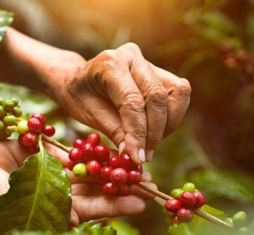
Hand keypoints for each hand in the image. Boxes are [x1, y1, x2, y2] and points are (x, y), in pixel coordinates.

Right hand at [0, 135, 155, 223]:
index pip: (89, 211)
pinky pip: (69, 152)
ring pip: (85, 171)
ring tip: (136, 162)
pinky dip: (88, 149)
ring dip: (109, 167)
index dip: (115, 207)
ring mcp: (48, 175)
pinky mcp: (41, 155)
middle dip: (119, 187)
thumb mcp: (10, 206)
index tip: (141, 202)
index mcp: (49, 214)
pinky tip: (109, 145)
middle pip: (93, 191)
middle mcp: (53, 196)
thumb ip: (42, 212)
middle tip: (149, 182)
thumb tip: (77, 222)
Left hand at [46, 42, 190, 163]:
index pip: (132, 101)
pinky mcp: (159, 72)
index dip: (138, 133)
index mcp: (109, 64)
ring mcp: (148, 62)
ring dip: (167, 125)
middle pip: (158, 96)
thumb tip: (135, 156)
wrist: (75, 79)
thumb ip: (114, 132)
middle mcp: (132, 57)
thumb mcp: (88, 115)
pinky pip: (177, 95)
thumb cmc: (78, 97)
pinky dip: (170, 118)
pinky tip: (153, 134)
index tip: (137, 158)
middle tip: (144, 156)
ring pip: (177, 93)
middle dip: (154, 132)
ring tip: (148, 146)